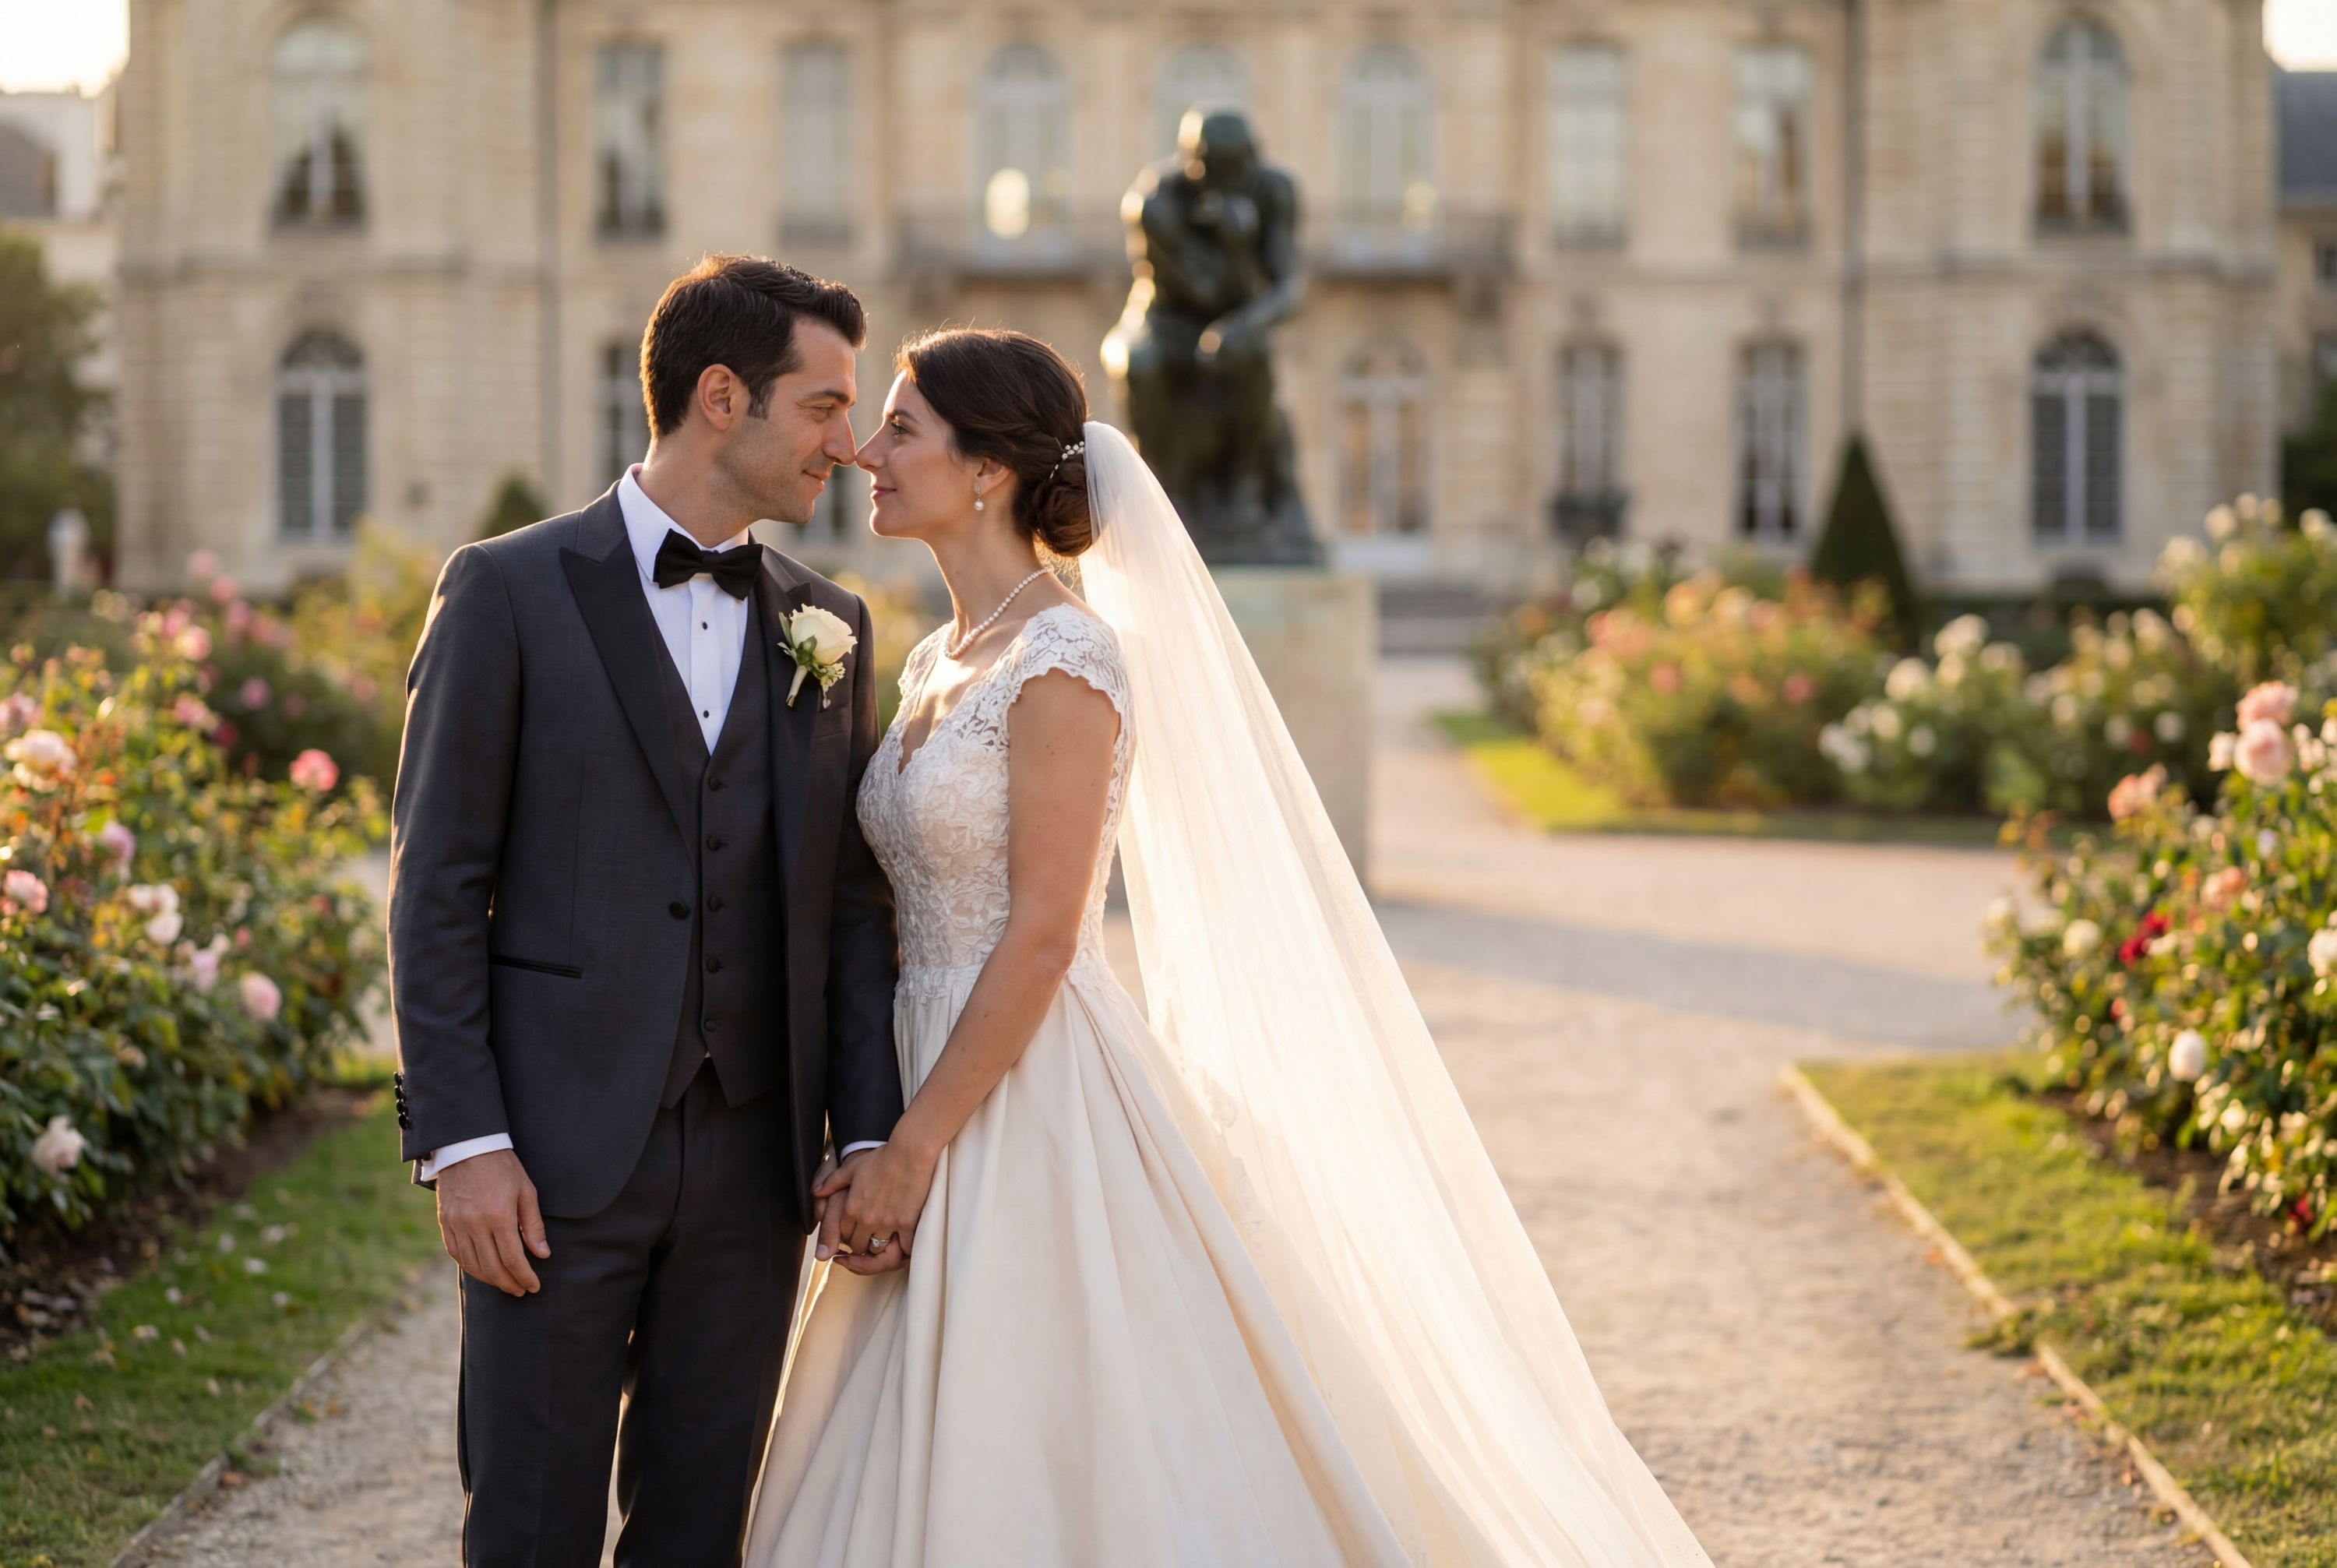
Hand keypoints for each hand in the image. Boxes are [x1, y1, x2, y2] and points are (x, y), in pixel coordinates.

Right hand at [435, 1148, 550, 1296]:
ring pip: (472, 1265)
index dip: (524, 1277)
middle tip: (520, 1290)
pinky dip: (469, 1266)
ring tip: (505, 1283)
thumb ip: (533, 1225)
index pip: (512, 1259)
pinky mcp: (445, 1222)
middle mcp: (475, 1224)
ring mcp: (456, 1225)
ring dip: (489, 1279)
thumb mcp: (526, 1191)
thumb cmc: (503, 1167)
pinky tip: (482, 1270)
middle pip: (491, 1267)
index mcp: (499, 1216)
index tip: (534, 1286)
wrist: (468, 1146)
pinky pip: (456, 1253)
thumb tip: (541, 1254)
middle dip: (508, 1283)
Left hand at [815, 1142, 933, 1274]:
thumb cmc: (881, 1158)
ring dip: (879, 1246)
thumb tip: (815, 1192)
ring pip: (878, 1248)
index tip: (855, 1231)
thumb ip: (831, 1182)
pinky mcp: (906, 1223)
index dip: (848, 1235)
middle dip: (861, 1243)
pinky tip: (902, 1241)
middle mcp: (867, 1220)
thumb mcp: (851, 1168)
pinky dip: (902, 1247)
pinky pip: (903, 1247)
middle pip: (859, 1246)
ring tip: (884, 1239)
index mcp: (852, 1209)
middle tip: (868, 1236)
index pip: (843, 1235)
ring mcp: (887, 1223)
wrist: (909, 1154)